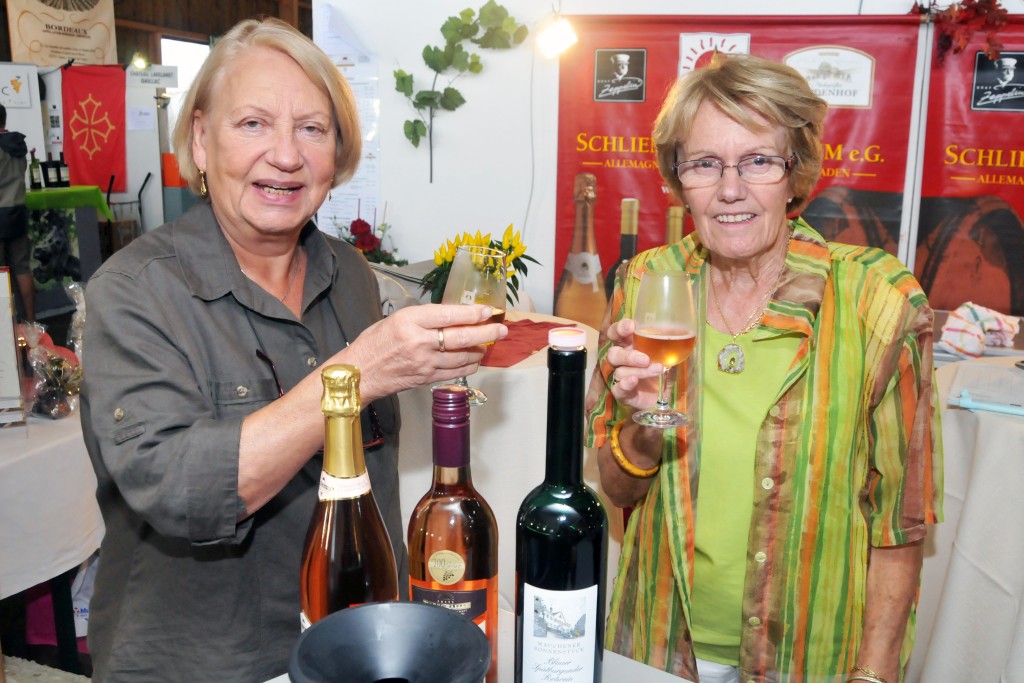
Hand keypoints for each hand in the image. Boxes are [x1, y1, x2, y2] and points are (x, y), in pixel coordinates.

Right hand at [330, 304, 506, 400]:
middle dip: (486, 333)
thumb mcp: (397, 319)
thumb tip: (453, 316)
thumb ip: (424, 318)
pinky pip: (456, 372)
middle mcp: (420, 342)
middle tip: (501, 329)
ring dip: (480, 350)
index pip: (449, 315)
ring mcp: (425, 362)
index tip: (487, 311)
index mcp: (410, 321)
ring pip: (463, 357)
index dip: (473, 313)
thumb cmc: (374, 343)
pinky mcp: (427, 378)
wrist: (359, 372)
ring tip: (489, 344)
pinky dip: (469, 365)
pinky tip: (475, 360)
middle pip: (462, 337)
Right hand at [604, 318, 664, 410]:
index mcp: (629, 346)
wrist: (668, 395)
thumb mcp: (670, 352)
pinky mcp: (624, 394)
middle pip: (613, 354)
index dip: (619, 329)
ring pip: (620, 372)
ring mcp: (622, 378)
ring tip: (658, 370)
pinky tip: (633, 381)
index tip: (631, 327)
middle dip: (628, 355)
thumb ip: (669, 340)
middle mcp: (622, 361)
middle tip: (646, 359)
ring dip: (639, 371)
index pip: (615, 334)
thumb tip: (676, 329)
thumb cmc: (665, 368)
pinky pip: (617, 390)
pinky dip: (624, 385)